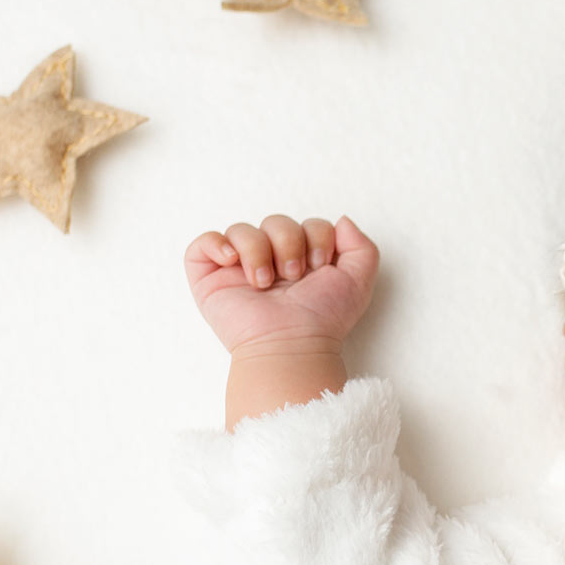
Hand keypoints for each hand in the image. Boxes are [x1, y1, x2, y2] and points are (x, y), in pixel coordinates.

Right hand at [185, 214, 378, 358]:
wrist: (293, 344)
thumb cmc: (324, 320)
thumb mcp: (359, 280)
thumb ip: (362, 246)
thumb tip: (341, 220)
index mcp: (302, 259)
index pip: (307, 224)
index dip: (316, 237)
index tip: (319, 267)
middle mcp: (270, 261)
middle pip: (275, 221)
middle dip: (288, 243)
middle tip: (293, 276)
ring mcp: (238, 270)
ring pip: (241, 229)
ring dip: (257, 250)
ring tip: (265, 281)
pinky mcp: (210, 280)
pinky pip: (202, 245)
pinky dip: (215, 244)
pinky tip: (232, 261)